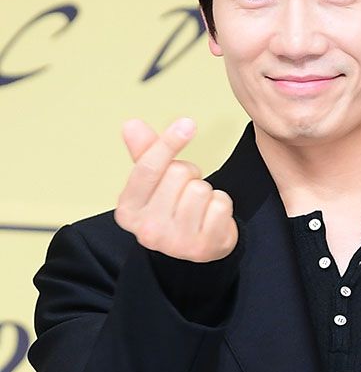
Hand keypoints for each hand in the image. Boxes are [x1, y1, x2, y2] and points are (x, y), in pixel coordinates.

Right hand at [114, 117, 238, 261]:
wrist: (196, 246)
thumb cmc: (172, 208)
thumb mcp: (154, 182)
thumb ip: (144, 152)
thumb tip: (131, 124)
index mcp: (128, 210)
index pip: (148, 168)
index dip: (168, 142)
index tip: (187, 123)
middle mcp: (147, 230)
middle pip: (179, 173)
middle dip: (189, 174)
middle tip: (186, 189)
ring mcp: (175, 242)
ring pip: (201, 189)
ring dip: (206, 190)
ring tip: (198, 205)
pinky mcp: (203, 247)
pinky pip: (221, 204)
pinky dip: (222, 204)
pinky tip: (211, 217)